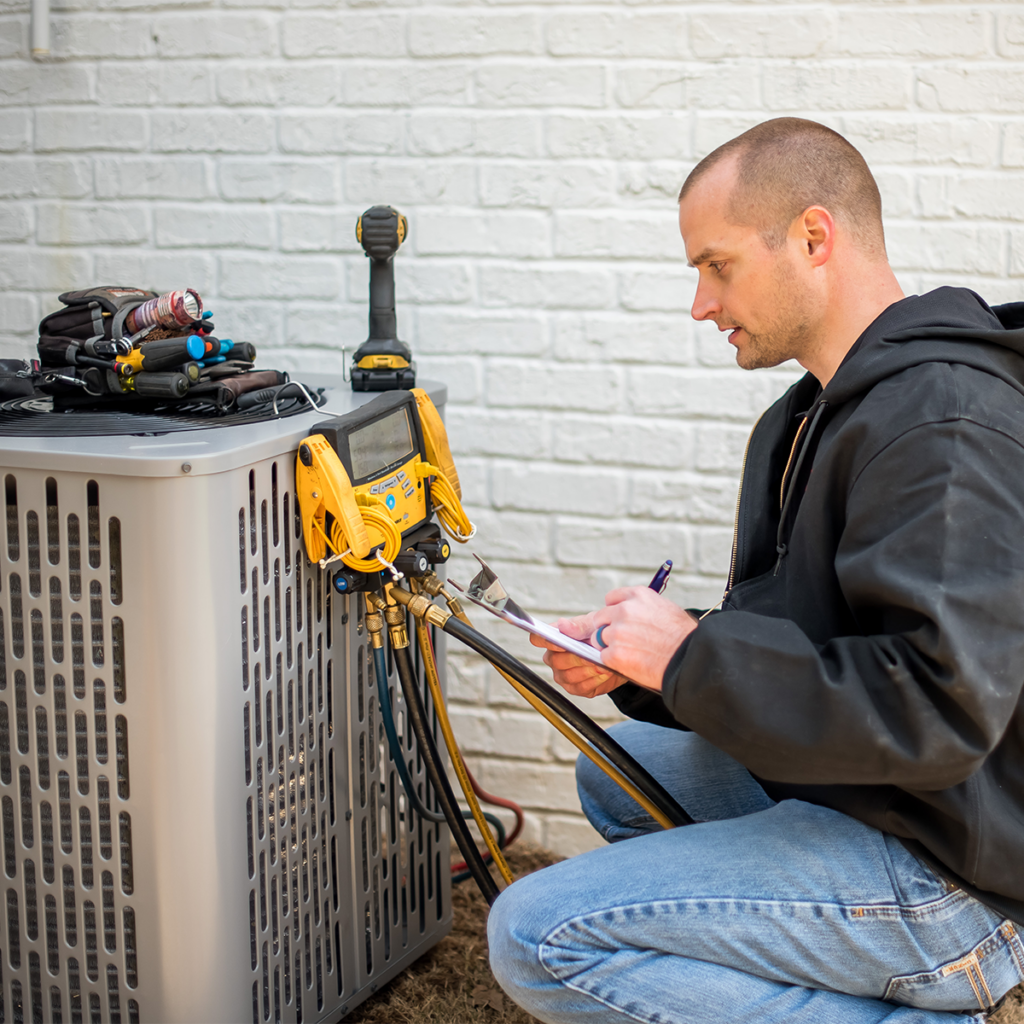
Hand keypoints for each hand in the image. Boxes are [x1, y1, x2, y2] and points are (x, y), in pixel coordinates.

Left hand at [530, 587, 697, 696]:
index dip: (612, 614)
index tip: (616, 623)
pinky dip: (613, 664)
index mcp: (638, 595)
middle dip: (600, 631)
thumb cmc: (684, 639)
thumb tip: (620, 616)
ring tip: (631, 656)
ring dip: (608, 649)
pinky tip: (630, 665)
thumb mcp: (664, 611)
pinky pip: (603, 658)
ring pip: (598, 640)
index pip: (611, 600)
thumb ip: (640, 610)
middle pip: (597, 620)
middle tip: (605, 640)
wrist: (693, 659)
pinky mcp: (613, 653)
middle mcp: (624, 610)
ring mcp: (616, 632)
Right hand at [530, 615, 628, 697]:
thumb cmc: (600, 636)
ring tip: (602, 663)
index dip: (546, 641)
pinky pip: (581, 687)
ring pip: (568, 676)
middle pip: (555, 661)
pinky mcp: (575, 688)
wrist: (617, 653)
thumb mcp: (593, 625)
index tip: (561, 642)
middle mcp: (554, 658)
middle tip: (592, 654)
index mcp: (554, 639)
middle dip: (576, 658)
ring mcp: (563, 675)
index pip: (538, 639)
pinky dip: (595, 680)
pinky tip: (604, 672)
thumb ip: (578, 625)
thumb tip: (562, 624)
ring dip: (588, 670)